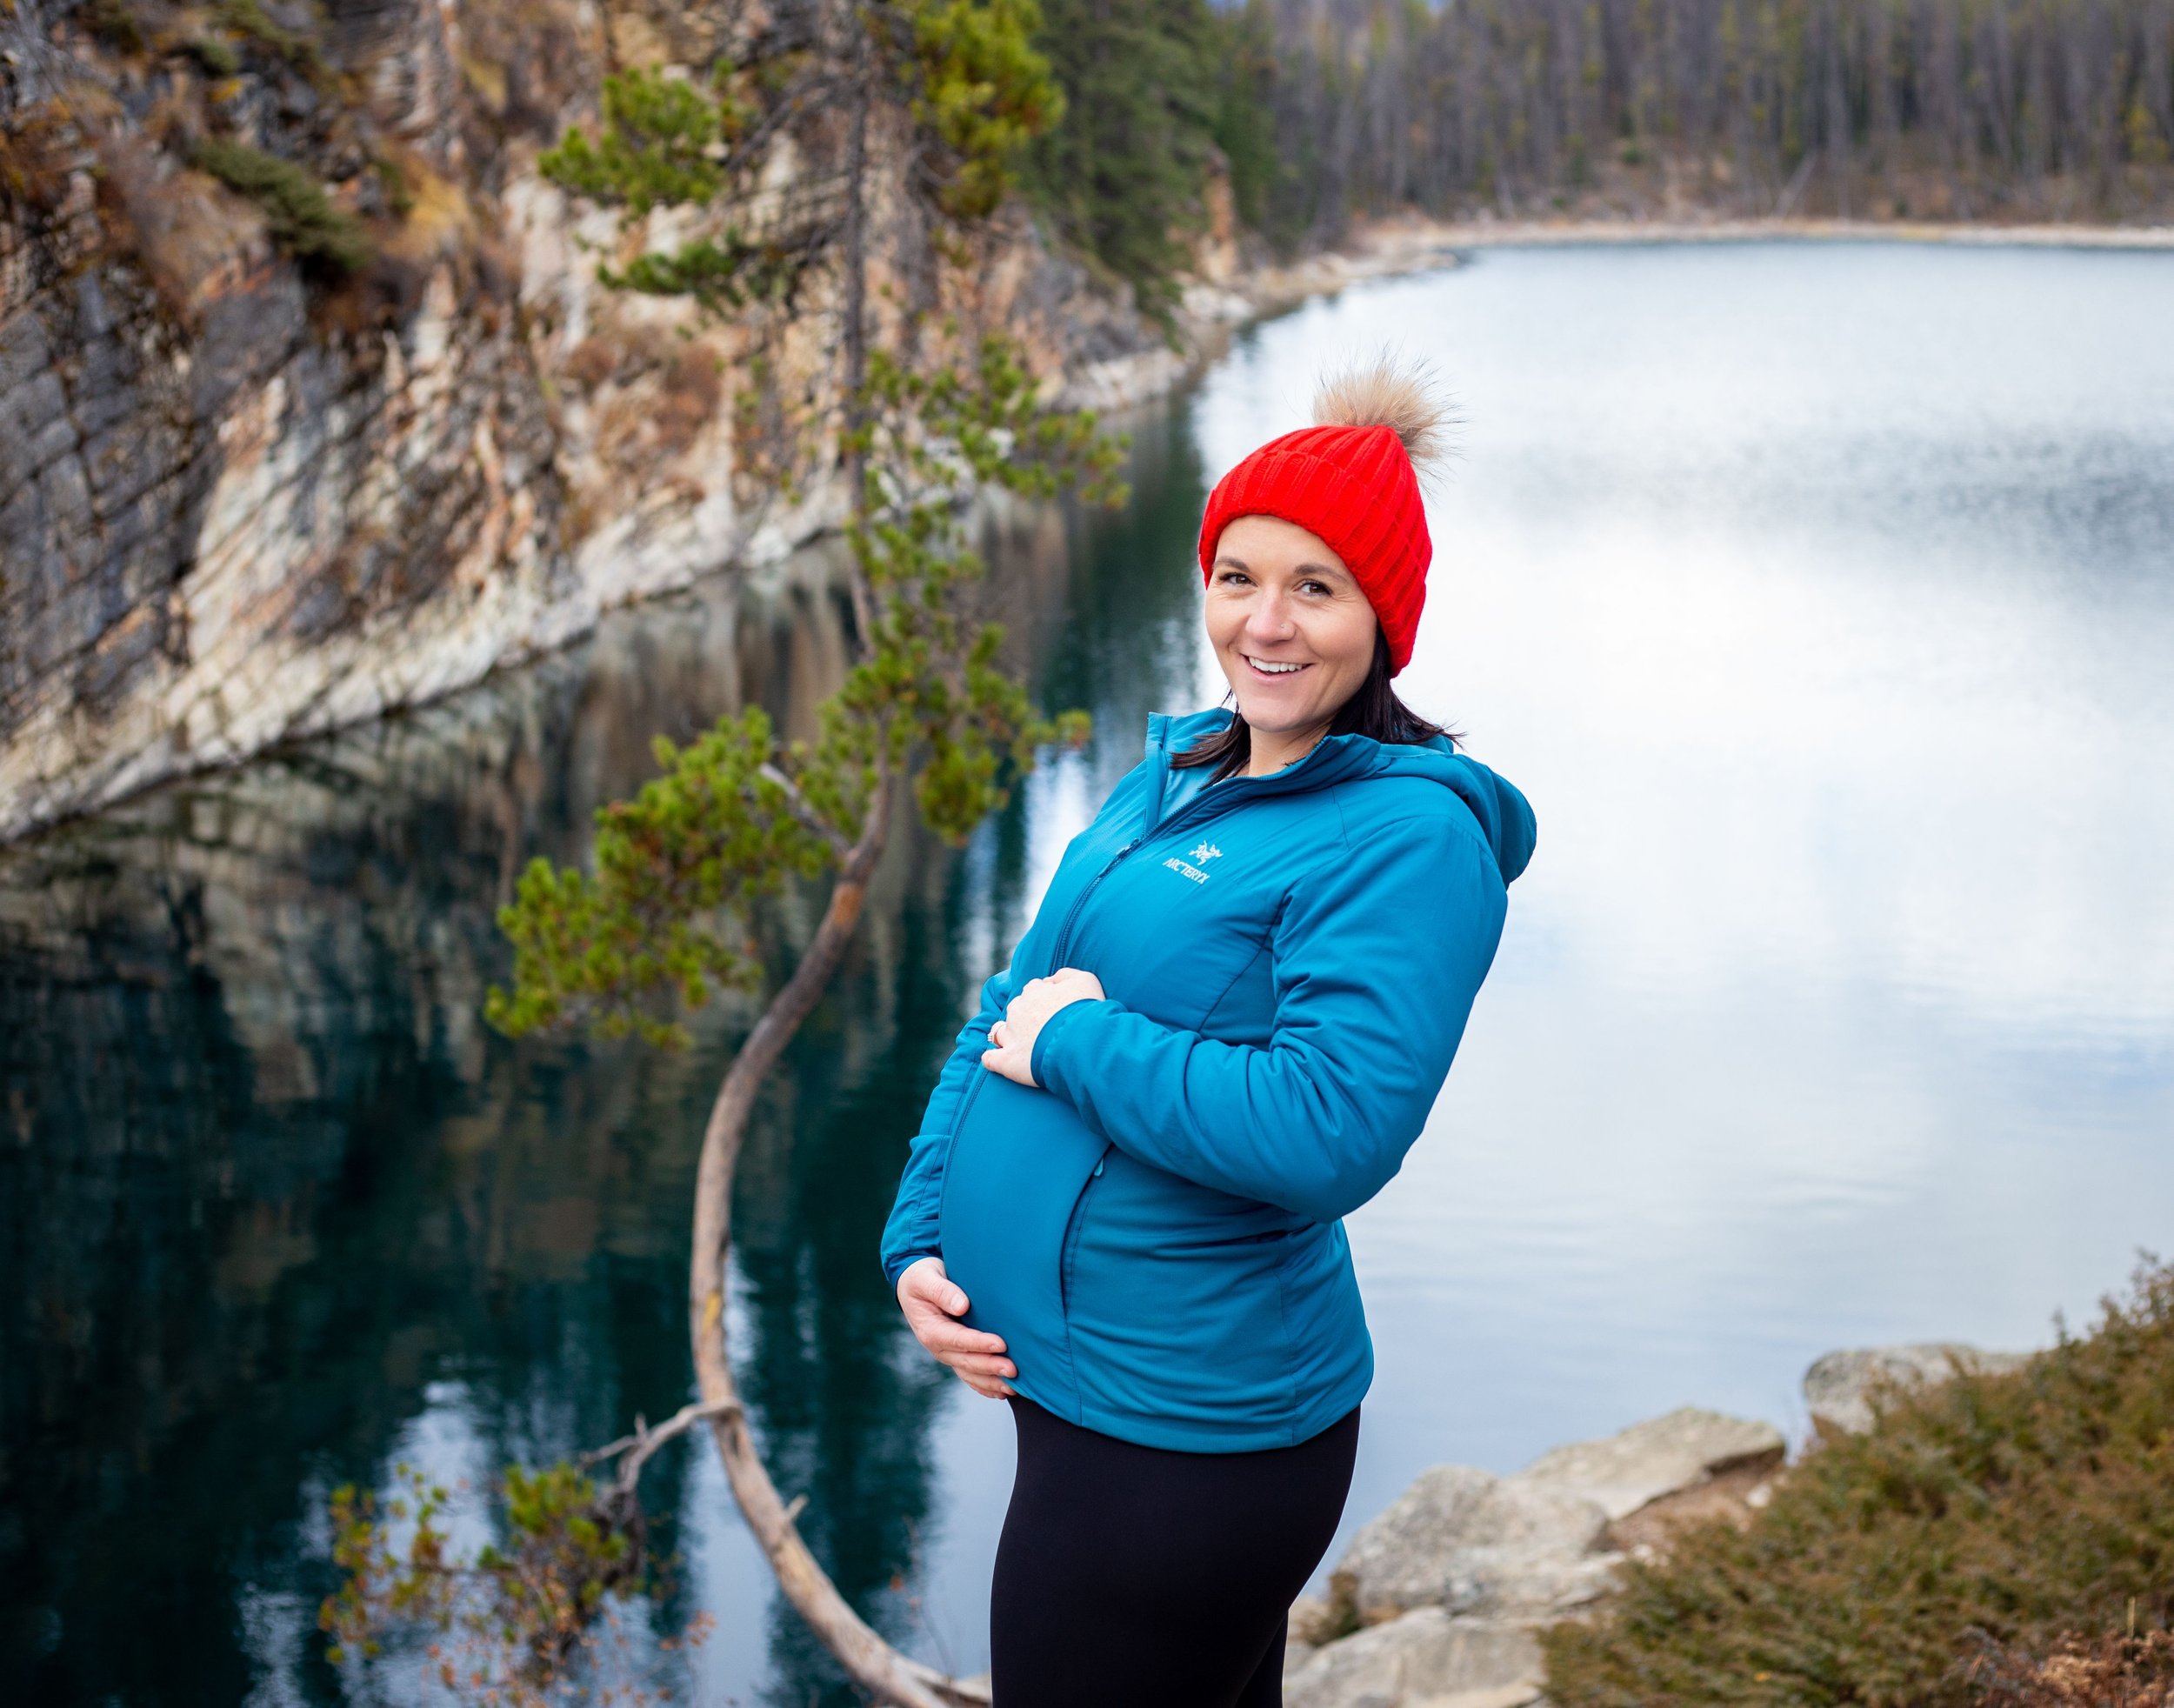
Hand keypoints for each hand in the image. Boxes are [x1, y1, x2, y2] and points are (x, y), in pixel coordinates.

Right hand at [896, 1257, 1015, 1397]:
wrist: (916, 1285)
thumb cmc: (923, 1278)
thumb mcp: (926, 1278)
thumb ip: (942, 1291)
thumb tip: (962, 1305)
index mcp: (930, 1328)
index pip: (957, 1339)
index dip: (979, 1343)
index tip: (1000, 1344)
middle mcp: (938, 1346)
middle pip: (966, 1361)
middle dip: (990, 1367)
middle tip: (1014, 1369)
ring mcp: (947, 1354)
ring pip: (970, 1373)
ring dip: (991, 1381)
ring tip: (1014, 1386)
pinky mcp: (956, 1355)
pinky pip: (970, 1375)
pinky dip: (985, 1386)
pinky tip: (1002, 1392)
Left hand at [981, 967, 1105, 1086]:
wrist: (1080, 1041)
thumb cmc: (1085, 1011)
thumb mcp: (1085, 980)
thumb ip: (1066, 975)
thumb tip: (1052, 980)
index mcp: (1035, 992)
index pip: (1034, 989)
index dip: (1044, 998)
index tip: (1055, 1009)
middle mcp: (1018, 1010)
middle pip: (1016, 1009)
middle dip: (1024, 1016)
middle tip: (1042, 1029)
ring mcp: (1010, 1035)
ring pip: (999, 1031)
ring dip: (1006, 1036)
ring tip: (1020, 1046)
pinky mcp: (1007, 1061)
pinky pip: (991, 1059)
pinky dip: (993, 1059)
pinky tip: (998, 1061)